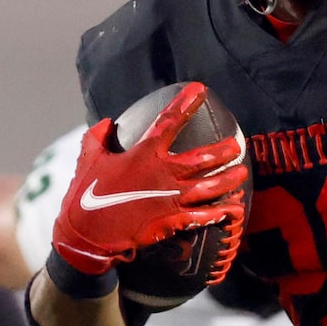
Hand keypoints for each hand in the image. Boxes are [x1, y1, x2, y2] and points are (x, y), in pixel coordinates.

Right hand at [52, 83, 250, 278]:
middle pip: (201, 158)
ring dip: (228, 180)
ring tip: (241, 174)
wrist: (86, 235)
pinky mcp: (172, 221)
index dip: (186, 103)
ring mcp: (170, 198)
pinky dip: (220, 213)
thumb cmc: (85, 195)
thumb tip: (106, 122)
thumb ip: (98, 136)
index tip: (200, 90)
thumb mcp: (88, 158)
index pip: (169, 121)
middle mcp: (163, 173)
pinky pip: (203, 216)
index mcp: (144, 154)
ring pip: (209, 187)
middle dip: (222, 151)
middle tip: (236, 145)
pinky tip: (234, 210)